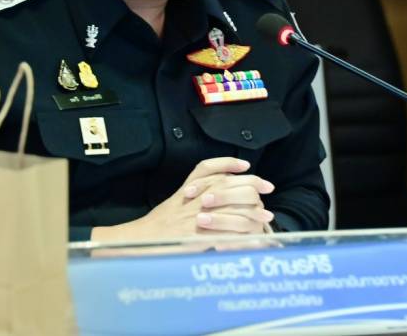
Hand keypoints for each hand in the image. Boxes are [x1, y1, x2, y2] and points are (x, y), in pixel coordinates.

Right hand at [92, 157, 274, 241]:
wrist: (139, 242)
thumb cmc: (157, 226)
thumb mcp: (174, 203)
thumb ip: (193, 194)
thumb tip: (218, 189)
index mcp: (186, 189)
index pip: (209, 168)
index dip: (229, 164)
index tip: (246, 166)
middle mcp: (191, 199)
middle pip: (225, 184)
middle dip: (249, 184)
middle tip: (267, 186)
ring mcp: (193, 217)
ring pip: (228, 208)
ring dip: (251, 211)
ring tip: (267, 215)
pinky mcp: (196, 237)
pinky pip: (223, 234)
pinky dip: (241, 235)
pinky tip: (254, 237)